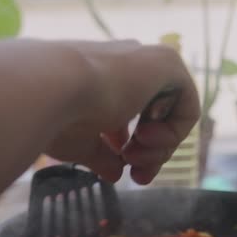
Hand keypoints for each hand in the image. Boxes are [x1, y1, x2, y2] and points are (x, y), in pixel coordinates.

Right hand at [46, 40, 200, 184]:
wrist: (50, 87)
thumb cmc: (56, 114)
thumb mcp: (79, 142)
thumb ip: (101, 155)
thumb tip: (115, 173)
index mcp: (99, 77)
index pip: (126, 115)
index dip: (128, 150)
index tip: (122, 172)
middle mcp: (124, 64)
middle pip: (152, 117)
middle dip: (149, 154)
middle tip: (137, 176)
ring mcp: (146, 61)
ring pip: (169, 114)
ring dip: (159, 148)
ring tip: (136, 158)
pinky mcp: (167, 62)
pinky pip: (187, 104)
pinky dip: (174, 131)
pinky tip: (147, 139)